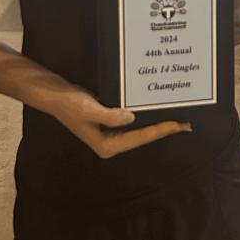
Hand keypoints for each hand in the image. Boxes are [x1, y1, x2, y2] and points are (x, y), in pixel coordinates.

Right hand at [49, 85, 190, 158]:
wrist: (53, 94)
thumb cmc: (67, 103)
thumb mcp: (88, 109)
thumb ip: (110, 116)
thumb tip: (132, 118)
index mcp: (106, 146)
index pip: (139, 138)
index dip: (159, 131)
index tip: (176, 125)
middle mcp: (110, 142)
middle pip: (143, 136)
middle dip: (164, 130)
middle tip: (186, 124)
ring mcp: (110, 133)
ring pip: (140, 130)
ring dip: (157, 123)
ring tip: (177, 119)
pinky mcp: (110, 121)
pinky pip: (133, 120)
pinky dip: (146, 115)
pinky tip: (156, 110)